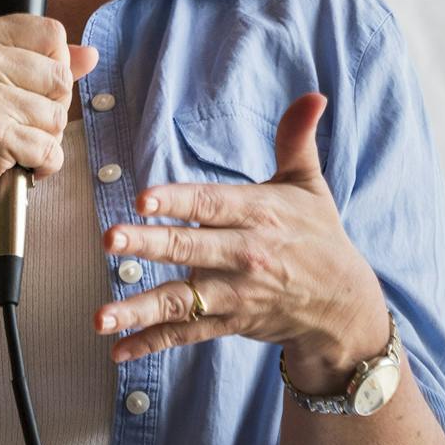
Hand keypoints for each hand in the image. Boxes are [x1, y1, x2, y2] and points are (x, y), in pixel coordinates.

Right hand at [0, 15, 98, 228]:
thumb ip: (42, 63)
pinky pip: (50, 149)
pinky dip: (42, 166)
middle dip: (51, 108)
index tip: (25, 89)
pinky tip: (15, 165)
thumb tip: (90, 54)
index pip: (52, 33)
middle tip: (14, 122)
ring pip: (58, 116)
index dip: (53, 67)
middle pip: (61, 76)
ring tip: (10, 144)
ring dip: (44, 140)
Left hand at [94, 93, 388, 384]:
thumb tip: (313, 96)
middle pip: (190, 249)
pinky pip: (186, 335)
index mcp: (260, 215)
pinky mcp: (228, 323)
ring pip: (182, 301)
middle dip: (149, 244)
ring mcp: (235, 294)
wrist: (342, 304)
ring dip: (140, 308)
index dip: (179, 201)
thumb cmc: (318, 235)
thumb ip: (298, 139)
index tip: (145, 198)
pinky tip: (117, 349)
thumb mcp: (310, 185)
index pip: (213, 204)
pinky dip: (151, 343)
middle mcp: (245, 255)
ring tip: (102, 315)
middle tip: (110, 238)